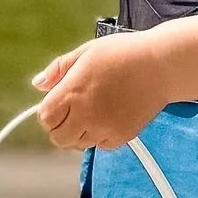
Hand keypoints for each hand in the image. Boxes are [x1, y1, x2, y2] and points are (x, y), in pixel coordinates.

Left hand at [32, 33, 173, 149]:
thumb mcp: (86, 51)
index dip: (49, 112)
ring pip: (78, 144)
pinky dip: (101, 136)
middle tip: (74, 112)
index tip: (58, 105)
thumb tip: (38, 84)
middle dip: (61, 127)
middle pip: (59, 138)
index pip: (45, 118)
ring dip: (80, 133)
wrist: (160, 65)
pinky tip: (110, 117)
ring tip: (95, 112)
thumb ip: (58, 69)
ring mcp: (104, 128)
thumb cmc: (123, 53)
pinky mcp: (121, 137)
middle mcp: (85, 114)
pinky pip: (101, 146)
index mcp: (72, 92)